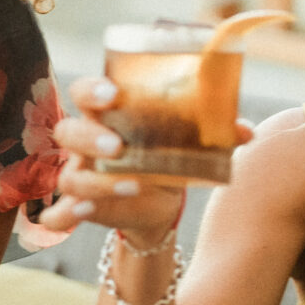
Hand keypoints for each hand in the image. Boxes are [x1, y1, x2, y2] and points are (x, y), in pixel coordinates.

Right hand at [34, 78, 255, 238]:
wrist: (159, 202)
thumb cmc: (168, 157)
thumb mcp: (188, 143)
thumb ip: (214, 133)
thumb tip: (247, 131)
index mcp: (107, 117)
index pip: (84, 93)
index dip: (92, 90)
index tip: (113, 93)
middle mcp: (87, 144)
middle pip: (68, 132)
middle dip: (89, 138)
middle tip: (118, 147)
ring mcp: (81, 176)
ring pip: (69, 176)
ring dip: (95, 181)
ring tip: (132, 185)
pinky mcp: (83, 208)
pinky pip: (58, 213)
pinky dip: (63, 215)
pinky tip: (79, 214)